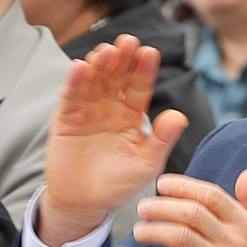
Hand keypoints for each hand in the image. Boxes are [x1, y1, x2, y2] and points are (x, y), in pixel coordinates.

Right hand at [41, 35, 188, 245]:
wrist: (84, 204)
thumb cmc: (119, 185)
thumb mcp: (146, 164)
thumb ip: (162, 140)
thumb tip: (180, 115)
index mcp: (132, 115)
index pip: (140, 87)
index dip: (144, 70)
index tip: (150, 52)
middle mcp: (110, 107)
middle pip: (117, 77)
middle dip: (122, 59)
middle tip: (128, 41)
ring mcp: (87, 110)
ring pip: (94, 81)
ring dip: (99, 65)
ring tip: (106, 51)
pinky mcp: (65, 118)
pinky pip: (70, 96)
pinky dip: (74, 81)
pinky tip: (80, 66)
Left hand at [133, 168, 246, 246]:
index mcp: (244, 224)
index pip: (211, 195)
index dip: (184, 186)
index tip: (164, 184)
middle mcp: (232, 240)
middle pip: (191, 213)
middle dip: (162, 206)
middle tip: (144, 207)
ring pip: (180, 237)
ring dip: (154, 231)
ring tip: (140, 230)